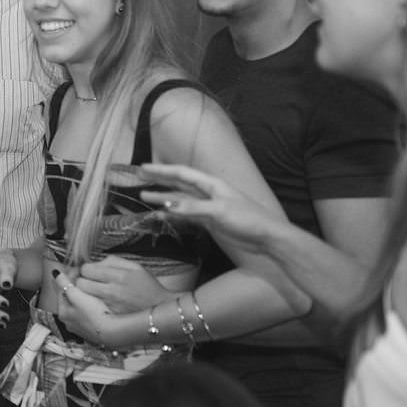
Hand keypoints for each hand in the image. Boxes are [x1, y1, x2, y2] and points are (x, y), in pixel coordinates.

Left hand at [54, 269, 117, 346]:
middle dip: (76, 287)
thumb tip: (56, 274)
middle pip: (70, 299)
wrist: (113, 332)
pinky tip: (98, 301)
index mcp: (63, 313)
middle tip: (84, 277)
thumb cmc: (94, 314)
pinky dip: (90, 305)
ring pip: (79, 306)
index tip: (78, 270)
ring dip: (83, 296)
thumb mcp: (77, 296)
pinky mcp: (92, 329)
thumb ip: (64, 284)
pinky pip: (88, 312)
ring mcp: (80, 327)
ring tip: (92, 287)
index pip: (62, 290)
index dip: (69, 278)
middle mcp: (69, 322)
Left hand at [75, 256, 172, 313]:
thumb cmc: (148, 287)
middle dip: (79, 280)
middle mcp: (112, 292)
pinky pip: (89, 309)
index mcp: (118, 276)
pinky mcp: (109, 318)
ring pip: (82, 298)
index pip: (86, 269)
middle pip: (80, 284)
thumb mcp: (135, 266)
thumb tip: (95, 262)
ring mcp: (109, 307)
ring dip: (81, 294)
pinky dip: (87, 306)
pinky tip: (93, 304)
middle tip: (85, 280)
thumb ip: (113, 261)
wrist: (160, 309)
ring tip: (88, 292)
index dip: (84, 269)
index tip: (88, 270)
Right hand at [140, 163, 289, 258]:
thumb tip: (166, 207)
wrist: (268, 239)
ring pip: (180, 200)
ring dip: (163, 199)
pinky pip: (186, 215)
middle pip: (178, 184)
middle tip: (139, 177)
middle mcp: (207, 193)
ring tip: (144, 197)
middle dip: (159, 180)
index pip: (181, 173)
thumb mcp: (219, 211)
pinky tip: (161, 217)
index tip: (143, 168)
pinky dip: (173, 215)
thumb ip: (192, 208)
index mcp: (211, 184)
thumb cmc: (248, 219)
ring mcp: (207, 208)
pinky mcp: (209, 222)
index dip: (162, 170)